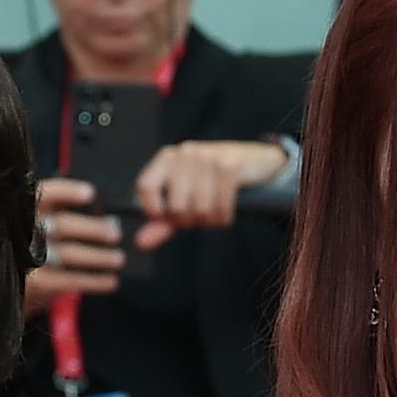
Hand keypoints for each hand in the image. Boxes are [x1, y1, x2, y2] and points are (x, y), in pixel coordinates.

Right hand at [28, 175, 124, 304]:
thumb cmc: (18, 261)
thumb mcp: (27, 233)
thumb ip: (55, 221)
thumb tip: (104, 221)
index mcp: (19, 214)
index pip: (43, 196)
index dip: (67, 192)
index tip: (90, 193)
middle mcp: (19, 233)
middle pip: (63, 225)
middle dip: (94, 229)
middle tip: (115, 234)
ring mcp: (25, 260)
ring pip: (70, 253)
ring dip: (100, 256)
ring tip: (117, 258)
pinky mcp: (35, 284)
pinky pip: (72, 279)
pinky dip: (95, 281)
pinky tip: (110, 281)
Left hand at [127, 136, 290, 241]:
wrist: (254, 161)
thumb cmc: (213, 182)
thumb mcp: (184, 198)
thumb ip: (163, 220)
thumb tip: (141, 242)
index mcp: (167, 158)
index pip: (145, 186)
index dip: (154, 211)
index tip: (169, 219)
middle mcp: (184, 153)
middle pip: (176, 206)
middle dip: (190, 221)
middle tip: (200, 216)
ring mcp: (207, 157)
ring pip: (200, 209)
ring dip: (210, 221)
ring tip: (214, 213)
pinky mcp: (229, 166)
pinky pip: (221, 207)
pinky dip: (224, 218)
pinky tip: (226, 212)